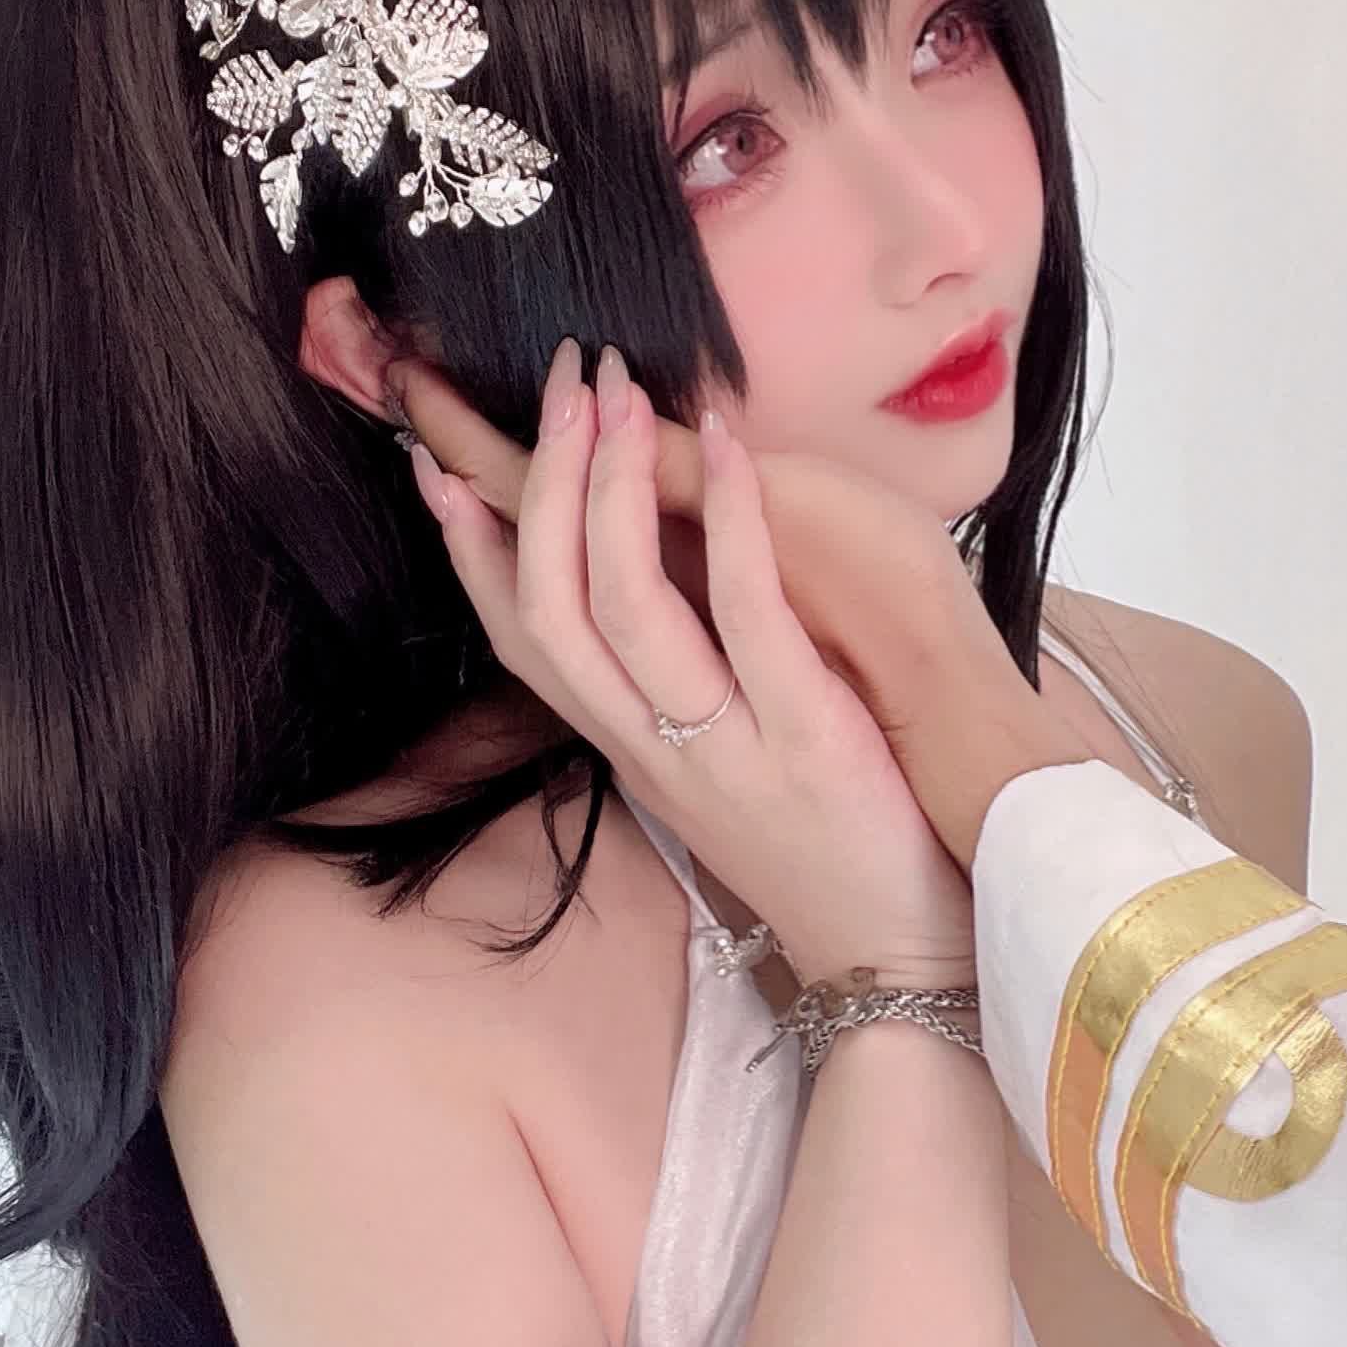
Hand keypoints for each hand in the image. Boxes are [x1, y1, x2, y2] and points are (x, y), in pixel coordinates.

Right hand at [389, 351, 1082, 859]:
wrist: (906, 966)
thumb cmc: (829, 852)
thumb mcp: (724, 774)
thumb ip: (683, 693)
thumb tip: (666, 588)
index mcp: (633, 751)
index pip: (521, 642)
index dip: (472, 551)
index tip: (440, 465)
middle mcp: (658, 751)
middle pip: (553, 608)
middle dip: (545, 482)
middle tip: (561, 380)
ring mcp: (725, 748)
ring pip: (624, 608)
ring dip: (612, 486)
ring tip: (618, 393)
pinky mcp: (806, 741)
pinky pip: (747, 613)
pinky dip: (730, 519)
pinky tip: (728, 445)